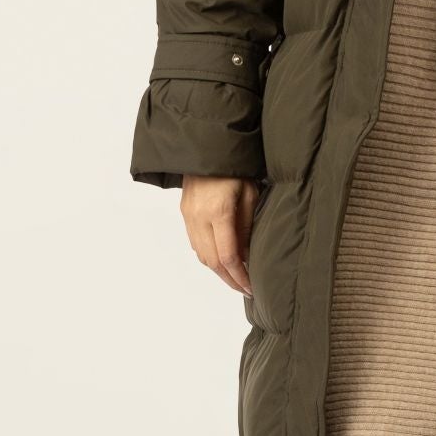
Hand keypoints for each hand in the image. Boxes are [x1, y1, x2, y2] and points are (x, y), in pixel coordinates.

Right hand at [181, 174, 261, 294]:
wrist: (208, 147)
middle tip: (245, 289)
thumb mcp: (250, 195)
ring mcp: (188, 216)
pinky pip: (195, 244)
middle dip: (229, 279)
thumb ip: (247, 227)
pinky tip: (222, 259)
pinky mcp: (184, 213)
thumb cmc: (235, 168)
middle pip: (212, 262)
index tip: (251, 287)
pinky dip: (209, 257)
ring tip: (235, 277)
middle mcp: (199, 218)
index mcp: (218, 213)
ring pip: (201, 255)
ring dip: (218, 270)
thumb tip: (248, 256)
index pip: (228, 256)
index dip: (240, 276)